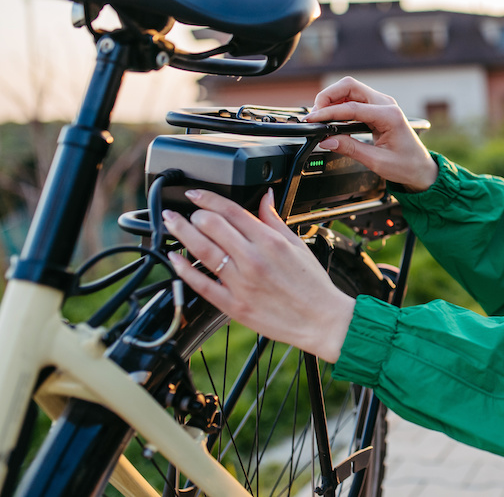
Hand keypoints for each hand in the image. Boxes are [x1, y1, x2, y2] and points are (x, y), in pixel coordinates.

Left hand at [162, 188, 354, 362]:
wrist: (321, 320)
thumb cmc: (312, 286)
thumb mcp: (297, 245)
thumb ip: (274, 220)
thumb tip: (265, 197)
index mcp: (270, 242)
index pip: (231, 211)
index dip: (208, 198)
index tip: (196, 194)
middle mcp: (253, 259)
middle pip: (212, 226)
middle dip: (193, 213)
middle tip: (185, 211)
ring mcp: (241, 283)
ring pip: (203, 250)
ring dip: (182, 232)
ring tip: (172, 223)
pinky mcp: (233, 305)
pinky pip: (202, 284)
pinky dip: (184, 269)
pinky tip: (175, 258)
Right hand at [306, 77, 438, 192]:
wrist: (420, 168)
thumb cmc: (406, 165)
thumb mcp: (377, 161)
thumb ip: (351, 149)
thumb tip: (326, 141)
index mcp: (389, 116)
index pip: (352, 107)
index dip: (329, 112)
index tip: (313, 119)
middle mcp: (386, 104)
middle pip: (350, 86)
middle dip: (328, 96)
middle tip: (315, 115)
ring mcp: (382, 104)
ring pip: (350, 90)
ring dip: (332, 99)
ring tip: (321, 117)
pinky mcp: (377, 109)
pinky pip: (354, 99)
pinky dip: (339, 105)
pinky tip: (332, 118)